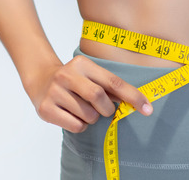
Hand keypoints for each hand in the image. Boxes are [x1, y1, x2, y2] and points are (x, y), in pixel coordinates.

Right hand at [24, 55, 152, 132]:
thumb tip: (138, 102)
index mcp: (82, 64)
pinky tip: (72, 115)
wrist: (40, 80)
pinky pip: (76, 126)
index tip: (148, 109)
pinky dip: (80, 125)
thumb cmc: (74, 80)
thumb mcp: (91, 75)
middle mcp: (66, 75)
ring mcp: (55, 92)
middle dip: (107, 109)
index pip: (113, 82)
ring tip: (83, 110)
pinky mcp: (46, 109)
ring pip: (88, 115)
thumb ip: (111, 87)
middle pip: (99, 97)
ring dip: (92, 118)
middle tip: (103, 110)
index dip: (133, 96)